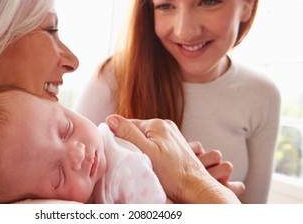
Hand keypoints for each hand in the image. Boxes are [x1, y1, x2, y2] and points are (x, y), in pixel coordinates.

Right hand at [106, 114, 240, 203]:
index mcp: (156, 123)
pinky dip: (151, 152)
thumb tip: (110, 118)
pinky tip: (154, 164)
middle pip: (137, 131)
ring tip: (144, 163)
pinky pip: (156, 144)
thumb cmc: (172, 174)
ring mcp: (172, 134)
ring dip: (141, 149)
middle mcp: (165, 125)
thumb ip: (128, 134)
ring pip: (146, 138)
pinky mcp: (175, 144)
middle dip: (131, 144)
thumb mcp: (146, 152)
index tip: (119, 152)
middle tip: (132, 160)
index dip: (120, 138)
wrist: (196, 187)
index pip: (128, 125)